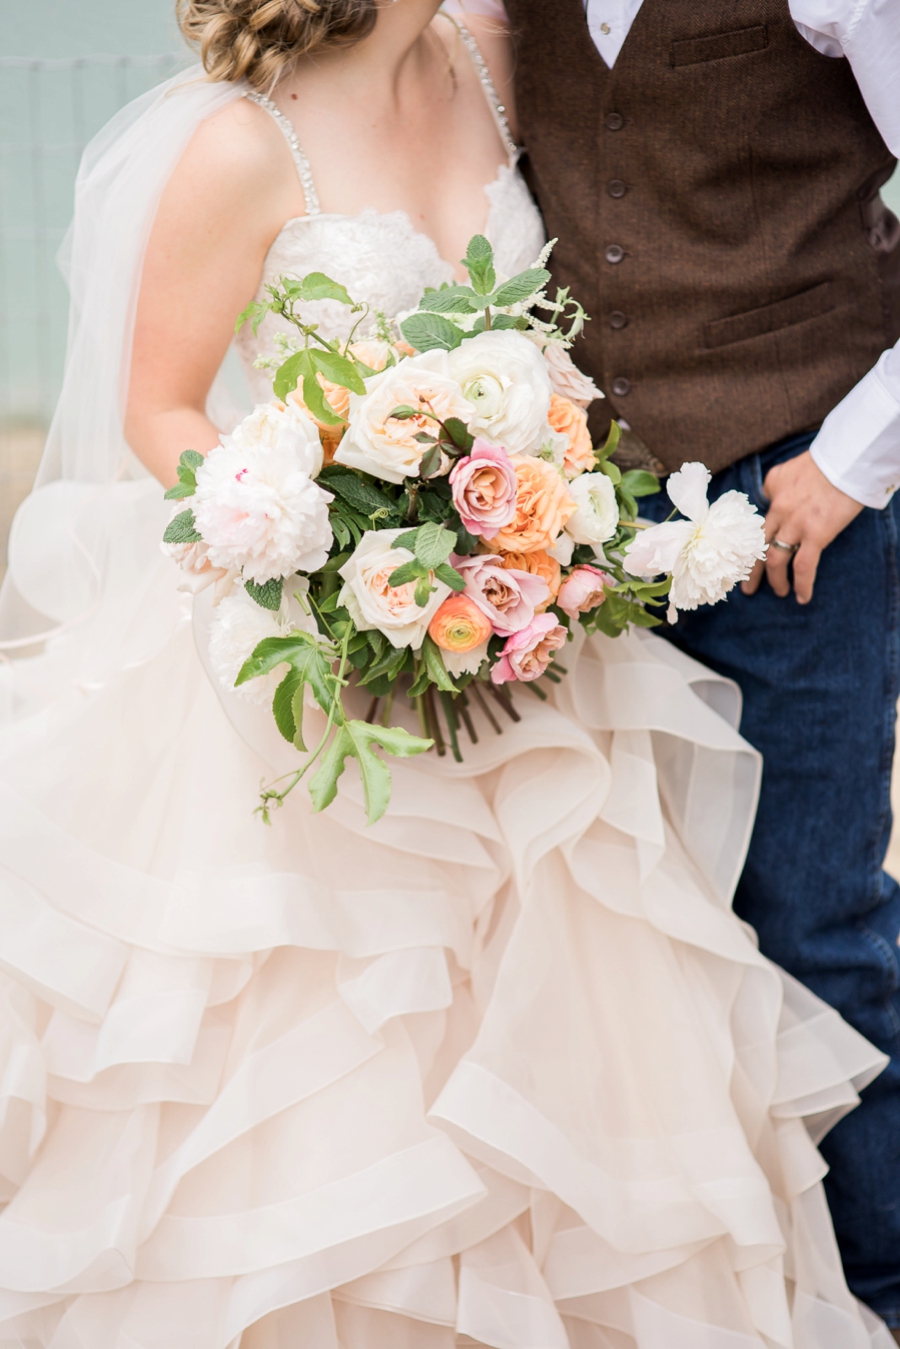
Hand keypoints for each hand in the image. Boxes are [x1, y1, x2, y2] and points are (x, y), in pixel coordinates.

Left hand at [741, 450, 862, 603]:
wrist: (844, 460)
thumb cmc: (820, 463)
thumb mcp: (785, 471)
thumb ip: (773, 486)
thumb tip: (768, 498)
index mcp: (771, 498)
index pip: (752, 528)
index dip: (746, 548)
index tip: (742, 561)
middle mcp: (778, 513)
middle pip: (757, 548)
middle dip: (751, 571)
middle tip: (748, 589)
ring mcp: (795, 525)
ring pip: (776, 560)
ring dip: (776, 580)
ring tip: (779, 592)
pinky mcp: (816, 534)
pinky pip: (804, 566)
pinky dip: (802, 584)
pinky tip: (802, 597)